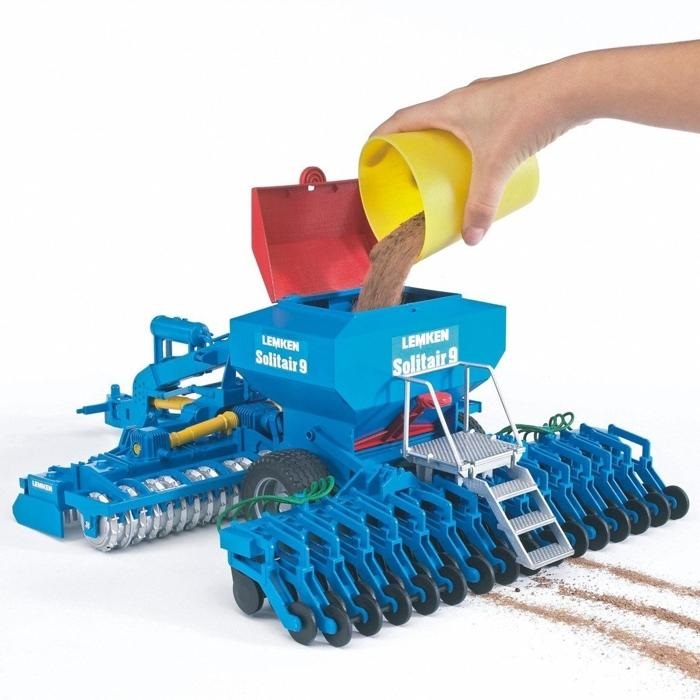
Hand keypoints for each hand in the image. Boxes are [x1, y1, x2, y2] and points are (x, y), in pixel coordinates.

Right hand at [372, 63, 579, 244]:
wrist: (575, 89)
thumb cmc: (533, 112)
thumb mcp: (498, 166)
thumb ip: (482, 204)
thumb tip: (472, 237)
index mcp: (450, 106)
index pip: (403, 118)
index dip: (382, 136)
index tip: (371, 151)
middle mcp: (465, 100)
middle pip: (424, 122)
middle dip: (410, 147)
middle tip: (406, 172)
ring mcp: (486, 101)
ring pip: (451, 124)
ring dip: (439, 146)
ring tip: (438, 173)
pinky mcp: (506, 107)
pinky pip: (473, 126)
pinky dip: (465, 145)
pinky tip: (476, 163)